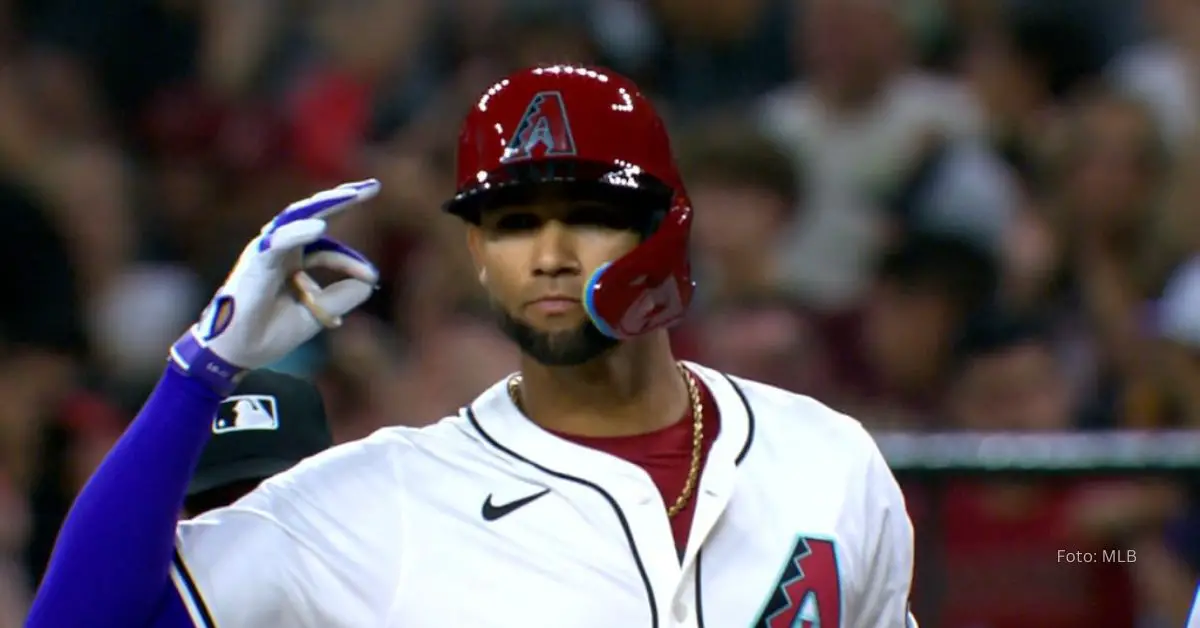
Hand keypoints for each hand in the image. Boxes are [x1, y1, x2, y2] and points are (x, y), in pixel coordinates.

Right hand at [169, 180, 380, 393]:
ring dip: (325, 204)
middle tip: (372, 186)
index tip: (372, 277)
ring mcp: (266, 252)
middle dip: (343, 198)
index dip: (351, 262)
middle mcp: (279, 249)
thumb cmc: (270, 331)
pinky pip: (277, 242)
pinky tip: (320, 227)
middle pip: (313, 215)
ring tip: (352, 195)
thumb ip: (342, 296)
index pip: (328, 247)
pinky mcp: (255, 262)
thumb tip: (370, 281)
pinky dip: (297, 233)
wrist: (238, 353)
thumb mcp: (317, 313)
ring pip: (296, 217)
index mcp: (293, 259)